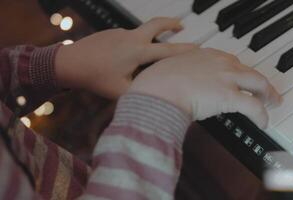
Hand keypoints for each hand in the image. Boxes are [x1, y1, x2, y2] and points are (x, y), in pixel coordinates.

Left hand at [55, 17, 196, 98]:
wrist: (70, 63)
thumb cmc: (95, 78)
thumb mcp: (122, 90)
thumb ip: (142, 89)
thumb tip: (154, 90)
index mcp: (138, 52)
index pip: (168, 50)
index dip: (185, 50)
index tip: (197, 48)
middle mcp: (132, 38)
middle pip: (157, 24)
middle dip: (171, 23)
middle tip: (181, 26)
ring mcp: (121, 33)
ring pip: (143, 32)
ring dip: (152, 36)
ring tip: (152, 50)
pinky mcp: (112, 33)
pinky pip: (129, 37)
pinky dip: (136, 44)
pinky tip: (125, 59)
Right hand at [130, 48, 281, 128]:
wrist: (158, 89)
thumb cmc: (157, 82)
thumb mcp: (170, 68)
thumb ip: (181, 72)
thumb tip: (180, 83)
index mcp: (206, 55)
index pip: (230, 61)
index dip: (239, 71)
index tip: (240, 77)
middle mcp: (220, 63)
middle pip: (249, 70)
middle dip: (260, 81)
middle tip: (265, 90)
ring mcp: (227, 78)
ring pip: (258, 84)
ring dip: (268, 94)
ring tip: (272, 102)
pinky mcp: (229, 96)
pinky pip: (254, 106)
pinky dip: (262, 115)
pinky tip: (263, 122)